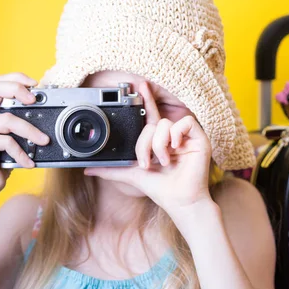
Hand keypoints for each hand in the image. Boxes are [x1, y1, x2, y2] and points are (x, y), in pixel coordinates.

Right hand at [0, 72, 49, 198]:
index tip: (34, 84)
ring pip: (7, 119)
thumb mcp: (12, 138)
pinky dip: (21, 152)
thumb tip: (46, 115)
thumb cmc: (0, 159)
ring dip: (30, 130)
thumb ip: (20, 123)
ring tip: (44, 141)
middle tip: (34, 100)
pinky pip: (6, 142)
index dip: (15, 78)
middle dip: (16, 90)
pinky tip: (29, 162)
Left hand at [84, 80, 213, 219]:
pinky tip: (174, 148)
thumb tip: (88, 169)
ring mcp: (186, 138)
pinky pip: (185, 122)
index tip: (139, 86)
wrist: (179, 202)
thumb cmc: (161, 190)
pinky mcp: (199, 139)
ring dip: (159, 144)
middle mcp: (172, 138)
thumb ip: (112, 170)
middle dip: (145, 143)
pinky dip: (176, 134)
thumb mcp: (132, 176)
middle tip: (145, 162)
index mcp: (159, 142)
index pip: (151, 117)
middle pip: (153, 123)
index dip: (146, 101)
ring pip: (165, 123)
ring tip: (163, 161)